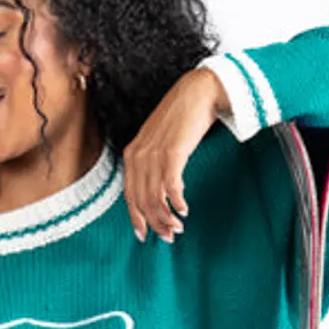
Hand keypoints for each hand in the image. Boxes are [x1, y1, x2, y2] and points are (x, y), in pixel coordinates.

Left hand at [123, 66, 228, 242]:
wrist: (198, 92)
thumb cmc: (182, 119)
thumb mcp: (159, 142)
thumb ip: (153, 163)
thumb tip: (159, 192)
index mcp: (132, 154)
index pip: (129, 195)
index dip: (137, 218)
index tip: (145, 236)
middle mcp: (138, 155)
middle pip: (142, 201)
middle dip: (155, 223)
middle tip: (169, 237)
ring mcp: (153, 154)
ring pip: (155, 197)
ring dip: (166, 217)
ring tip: (178, 228)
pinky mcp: (172, 153)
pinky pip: (170, 187)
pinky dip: (177, 202)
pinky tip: (184, 209)